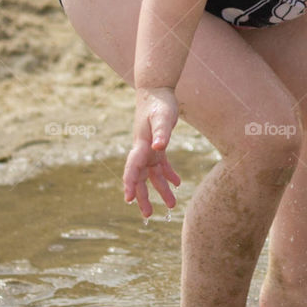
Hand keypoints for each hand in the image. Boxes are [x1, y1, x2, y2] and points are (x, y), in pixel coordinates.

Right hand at [123, 86, 180, 217]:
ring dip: (160, 190)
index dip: (129, 185)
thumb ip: (161, 132)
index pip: (132, 169)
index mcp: (141, 145)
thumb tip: (159, 147)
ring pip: (152, 175)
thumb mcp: (162, 116)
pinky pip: (161, 165)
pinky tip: (177, 183)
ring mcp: (150, 148)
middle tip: (147, 215)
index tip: (128, 200)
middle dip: (143, 197)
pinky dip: (168, 174)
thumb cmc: (159, 103)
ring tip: (171, 205)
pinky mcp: (158, 145)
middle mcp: (143, 150)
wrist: (156, 90)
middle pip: (140, 178)